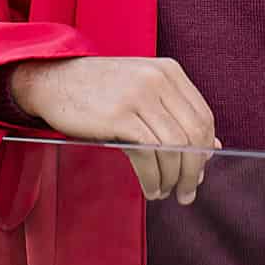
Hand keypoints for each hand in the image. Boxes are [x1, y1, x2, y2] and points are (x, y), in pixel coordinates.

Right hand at [8, 57, 217, 203]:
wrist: (53, 80)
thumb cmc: (100, 89)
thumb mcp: (143, 91)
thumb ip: (175, 113)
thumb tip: (212, 146)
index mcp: (169, 71)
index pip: (203, 115)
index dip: (205, 148)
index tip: (199, 170)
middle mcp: (158, 80)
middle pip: (193, 133)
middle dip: (194, 170)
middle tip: (187, 192)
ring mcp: (138, 97)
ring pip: (174, 146)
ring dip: (173, 178)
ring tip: (165, 192)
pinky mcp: (118, 116)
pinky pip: (148, 153)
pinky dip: (154, 176)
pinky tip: (150, 187)